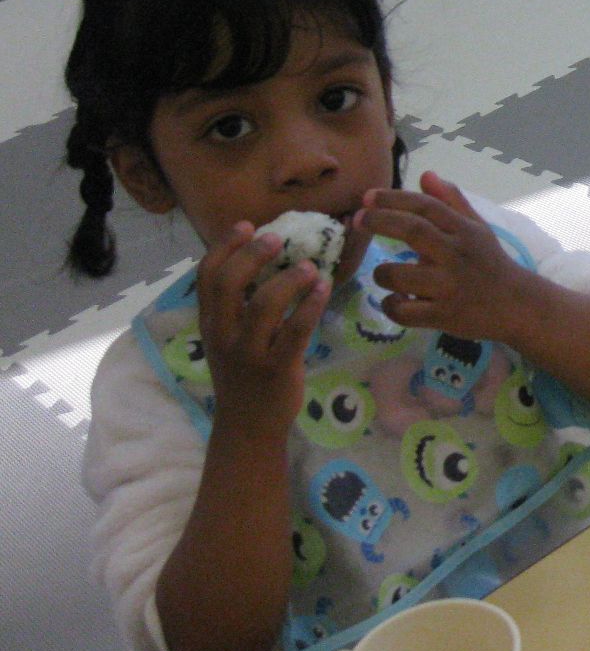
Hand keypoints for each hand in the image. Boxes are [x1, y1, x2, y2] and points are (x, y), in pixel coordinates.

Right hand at [195, 222, 329, 437]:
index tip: (245, 224)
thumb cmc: (244, 374)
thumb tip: (266, 259)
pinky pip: (294, 331)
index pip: (206, 276)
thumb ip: (240, 305)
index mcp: (210, 323)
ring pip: (263, 306)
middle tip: (276, 237)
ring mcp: (248, 352)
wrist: (248, 425)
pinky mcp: (276, 368)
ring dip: (288, 279)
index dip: (224, 246)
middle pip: (228, 283)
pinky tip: (323, 289)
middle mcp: (223, 334)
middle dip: (251, 254)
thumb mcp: (230, 338)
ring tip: (310, 266)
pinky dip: (310, 306)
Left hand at [357, 171, 532, 341]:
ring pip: (401, 276)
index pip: (427, 206)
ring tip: (382, 274)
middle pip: (413, 231)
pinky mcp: (443, 316)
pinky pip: (405, 312)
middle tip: (358, 219)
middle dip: (380, 221)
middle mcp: (456, 255)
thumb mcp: (477, 227)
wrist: (517, 305)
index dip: (395, 198)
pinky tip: (394, 300)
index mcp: (464, 231)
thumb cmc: (491, 263)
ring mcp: (449, 287)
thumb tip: (426, 174)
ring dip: (382, 273)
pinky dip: (391, 305)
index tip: (368, 196)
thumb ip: (451, 201)